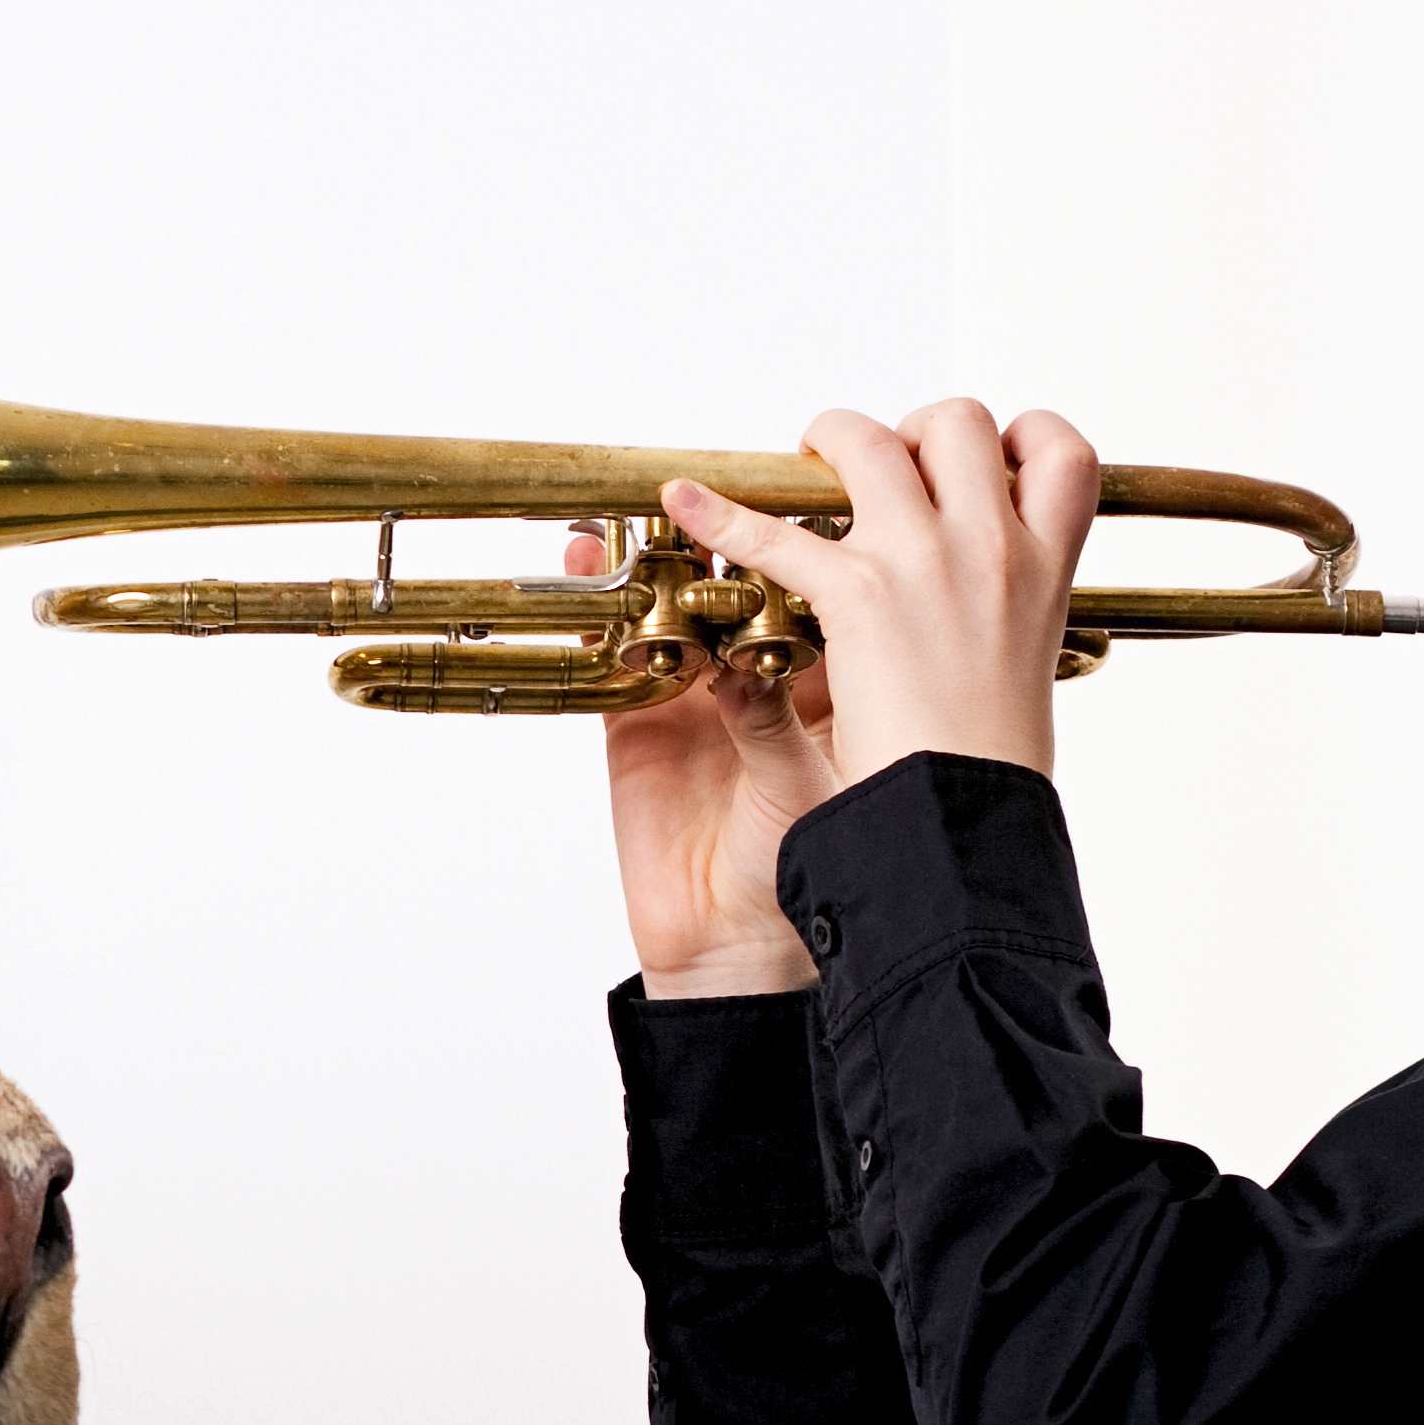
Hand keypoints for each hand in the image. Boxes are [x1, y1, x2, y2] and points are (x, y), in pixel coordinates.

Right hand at [587, 527, 841, 997]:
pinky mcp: (636, 722)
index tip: (806, 471)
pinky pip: (612, 646)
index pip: (830, 576)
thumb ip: (777, 716)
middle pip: (750, 571)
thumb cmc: (809, 869)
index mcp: (839, 675)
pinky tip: (585, 552)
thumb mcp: (809, 783)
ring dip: (661, 547)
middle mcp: (769, 670)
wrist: (747, 953)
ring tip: (650, 501)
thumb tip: (746, 656)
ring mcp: (699, 690)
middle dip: (741, 523)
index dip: (817, 525)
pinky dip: (595, 595)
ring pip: (676, 596)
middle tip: (730, 481)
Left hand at [666, 401, 1100, 787]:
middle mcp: (994, 548)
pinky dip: (720, 514)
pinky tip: (685, 502)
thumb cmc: (988, 768)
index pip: (1065, 458)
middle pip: (961, 423)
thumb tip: (984, 609)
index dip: (1023, 439)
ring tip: (810, 461)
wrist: (964, 822)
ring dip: (833, 440)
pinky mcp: (858, 595)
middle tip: (882, 467)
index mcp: (1045, 571)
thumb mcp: (1024, 672)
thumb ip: (1004, 619)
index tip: (989, 457)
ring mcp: (925, 562)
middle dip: (915, 429)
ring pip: (871, 445)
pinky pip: (776, 534)